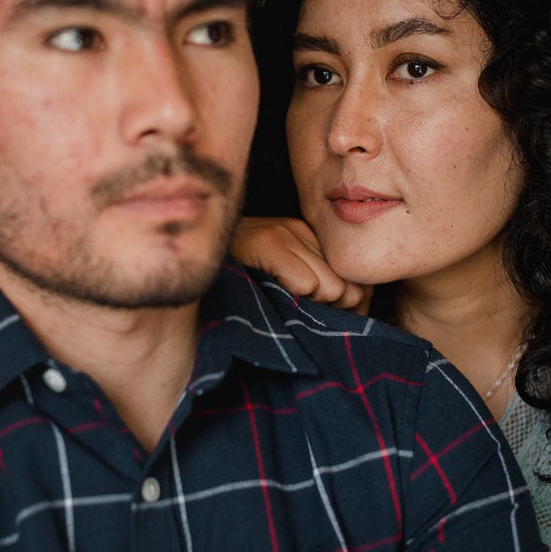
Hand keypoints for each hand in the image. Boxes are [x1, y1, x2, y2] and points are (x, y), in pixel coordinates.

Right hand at [232, 217, 370, 312]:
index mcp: (306, 237)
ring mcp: (283, 233)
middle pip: (347, 288)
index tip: (323, 320)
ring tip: (282, 305)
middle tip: (300, 316)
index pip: (352, 279)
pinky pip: (307, 284)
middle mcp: (299, 230)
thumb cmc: (234, 281)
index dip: (343, 308)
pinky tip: (271, 295)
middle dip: (330, 311)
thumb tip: (361, 306)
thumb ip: (317, 290)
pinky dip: (294, 298)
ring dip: (310, 307)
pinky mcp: (267, 241)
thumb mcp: (279, 282)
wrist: (189, 259)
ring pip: (330, 288)